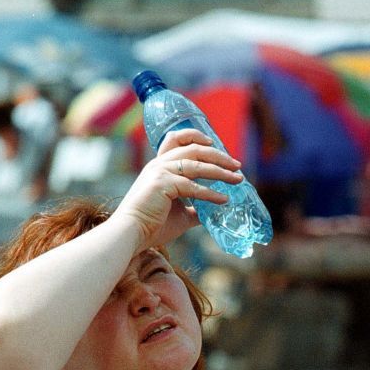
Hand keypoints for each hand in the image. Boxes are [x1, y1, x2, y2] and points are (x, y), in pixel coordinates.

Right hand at [112, 129, 243, 250]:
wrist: (132, 233)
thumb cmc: (153, 225)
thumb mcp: (180, 213)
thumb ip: (195, 208)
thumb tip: (213, 212)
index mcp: (160, 166)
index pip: (175, 139)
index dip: (195, 136)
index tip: (213, 143)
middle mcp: (159, 164)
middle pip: (194, 149)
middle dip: (218, 155)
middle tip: (237, 165)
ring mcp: (160, 172)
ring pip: (196, 164)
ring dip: (220, 171)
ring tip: (237, 179)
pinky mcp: (162, 184)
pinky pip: (193, 186)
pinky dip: (211, 193)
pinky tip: (223, 200)